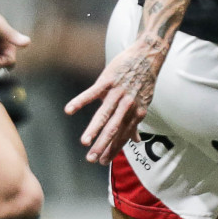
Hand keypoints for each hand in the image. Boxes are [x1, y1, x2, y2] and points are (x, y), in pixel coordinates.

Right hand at [65, 39, 165, 163]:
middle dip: (102, 146)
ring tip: (84, 142)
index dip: (112, 150)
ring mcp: (118, 93)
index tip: (102, 162)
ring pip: (104, 114)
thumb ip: (136, 123)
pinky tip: (69, 110)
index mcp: (136, 114)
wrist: (148, 55)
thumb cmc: (144, 81)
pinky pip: (93, 93)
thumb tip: (136, 141)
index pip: (122, 136)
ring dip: (94, 129)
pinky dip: (80, 101)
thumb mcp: (144, 104)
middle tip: (92, 159)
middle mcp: (128, 106)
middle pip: (113, 129)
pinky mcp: (109, 80)